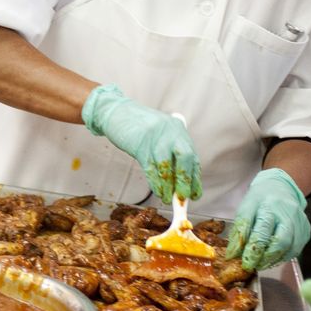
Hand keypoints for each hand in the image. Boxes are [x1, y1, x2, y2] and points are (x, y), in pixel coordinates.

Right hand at [81, 84, 200, 201]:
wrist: (116, 112)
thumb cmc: (138, 126)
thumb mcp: (160, 134)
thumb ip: (171, 151)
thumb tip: (179, 181)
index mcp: (178, 130)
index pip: (191, 158)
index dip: (194, 178)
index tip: (194, 194)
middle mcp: (170, 133)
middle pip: (185, 159)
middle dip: (185, 181)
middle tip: (183, 198)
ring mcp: (156, 139)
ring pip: (167, 167)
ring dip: (168, 187)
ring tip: (168, 199)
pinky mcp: (141, 146)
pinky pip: (151, 169)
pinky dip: (156, 184)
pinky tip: (158, 191)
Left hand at [225, 168, 309, 269]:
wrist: (281, 187)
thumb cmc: (260, 199)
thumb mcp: (245, 209)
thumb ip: (239, 231)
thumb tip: (233, 254)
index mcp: (270, 207)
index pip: (262, 232)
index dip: (253, 251)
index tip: (244, 263)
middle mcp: (288, 215)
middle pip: (281, 242)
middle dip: (266, 258)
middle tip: (253, 266)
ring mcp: (300, 223)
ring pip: (290, 249)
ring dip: (274, 260)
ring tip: (260, 263)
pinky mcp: (306, 231)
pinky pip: (296, 249)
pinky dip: (282, 257)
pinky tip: (272, 257)